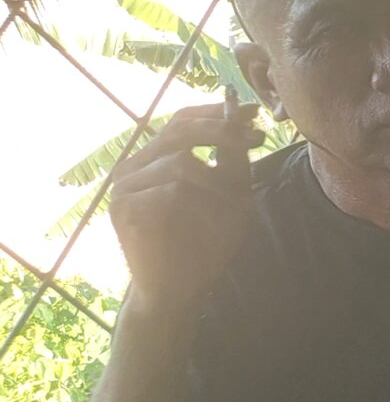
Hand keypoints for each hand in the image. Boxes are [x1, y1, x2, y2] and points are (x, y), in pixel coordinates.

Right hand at [108, 101, 259, 310]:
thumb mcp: (230, 195)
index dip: (216, 112)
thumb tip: (246, 119)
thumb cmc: (205, 242)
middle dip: (222, 131)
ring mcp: (124, 188)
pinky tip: (207, 224)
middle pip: (178, 130)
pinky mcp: (125, 210)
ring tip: (233, 206)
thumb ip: (234, 161)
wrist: (179, 289)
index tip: (253, 112)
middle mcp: (134, 167)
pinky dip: (199, 205)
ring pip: (180, 161)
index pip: (181, 120)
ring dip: (217, 181)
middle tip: (254, 138)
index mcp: (154, 159)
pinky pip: (171, 192)